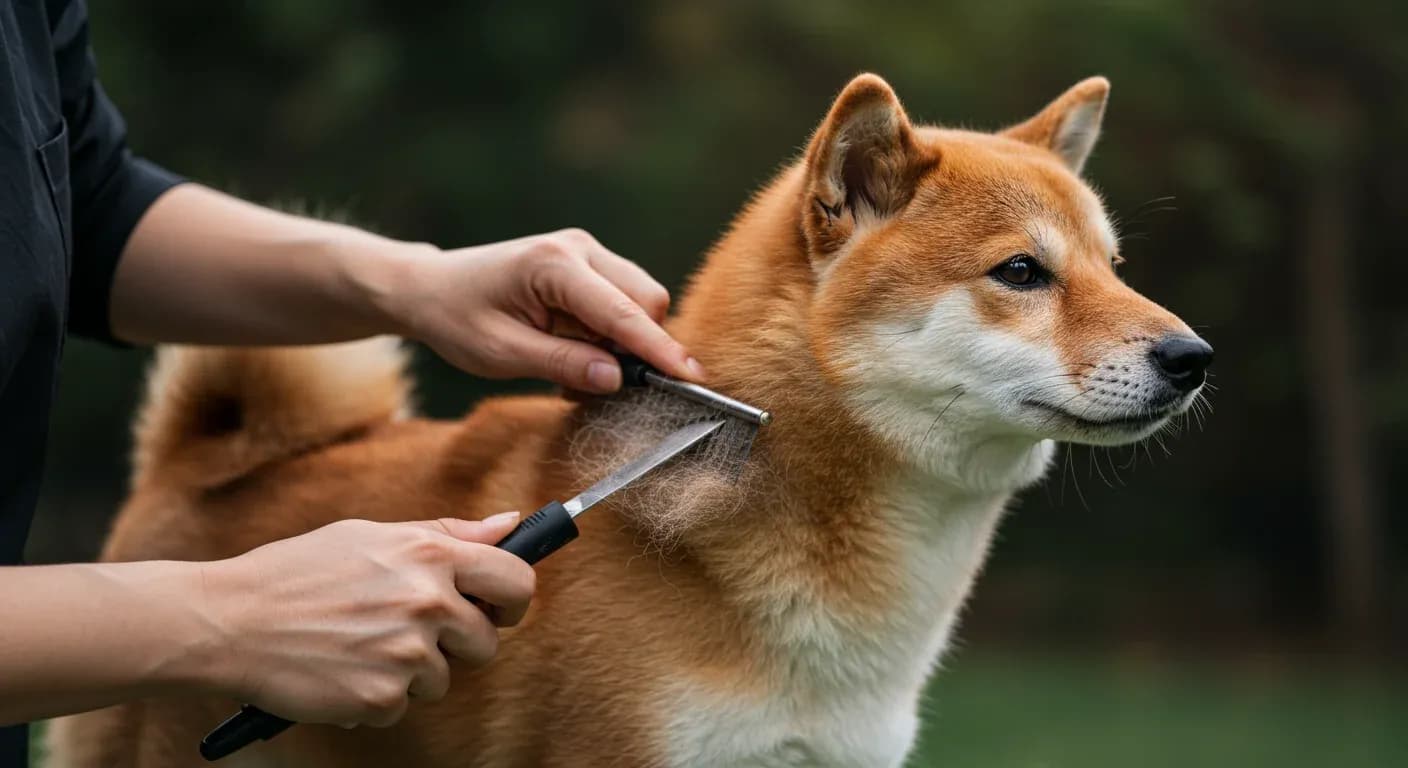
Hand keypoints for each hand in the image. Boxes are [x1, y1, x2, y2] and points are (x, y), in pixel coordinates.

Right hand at [199, 513, 533, 727]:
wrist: (229, 620)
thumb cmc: (297, 572)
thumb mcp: (371, 536)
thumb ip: (447, 534)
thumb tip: (509, 526)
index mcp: (429, 554)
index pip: (516, 580)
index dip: (512, 599)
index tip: (496, 608)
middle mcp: (427, 601)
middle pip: (486, 642)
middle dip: (456, 644)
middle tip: (409, 632)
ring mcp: (407, 652)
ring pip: (441, 678)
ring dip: (409, 671)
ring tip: (358, 645)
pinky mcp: (382, 695)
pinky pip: (401, 705)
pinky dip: (375, 696)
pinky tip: (340, 670)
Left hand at [389, 229, 705, 392]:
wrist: (430, 288)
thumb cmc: (456, 318)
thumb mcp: (501, 353)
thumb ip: (563, 364)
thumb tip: (617, 379)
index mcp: (553, 266)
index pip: (623, 312)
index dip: (660, 350)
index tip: (692, 378)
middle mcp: (578, 249)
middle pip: (645, 300)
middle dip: (640, 347)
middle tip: (600, 387)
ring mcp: (585, 253)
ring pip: (639, 302)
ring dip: (623, 343)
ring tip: (575, 371)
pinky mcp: (587, 266)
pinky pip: (621, 304)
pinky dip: (611, 335)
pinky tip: (575, 353)